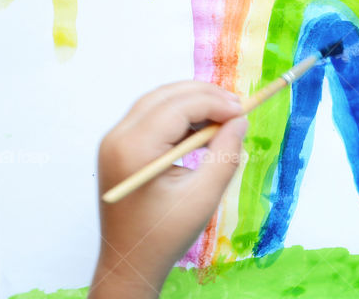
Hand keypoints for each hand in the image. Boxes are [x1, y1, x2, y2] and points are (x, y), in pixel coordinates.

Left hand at [91, 81, 247, 297]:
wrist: (130, 262)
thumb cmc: (164, 235)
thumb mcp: (203, 196)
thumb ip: (225, 154)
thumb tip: (240, 121)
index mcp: (134, 149)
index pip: (178, 106)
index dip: (214, 102)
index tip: (243, 110)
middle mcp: (117, 137)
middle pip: (165, 96)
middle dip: (204, 96)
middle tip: (237, 107)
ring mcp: (115, 141)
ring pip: (158, 102)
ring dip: (192, 103)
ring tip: (224, 117)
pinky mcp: (120, 148)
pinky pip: (152, 117)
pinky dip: (180, 117)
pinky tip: (203, 131)